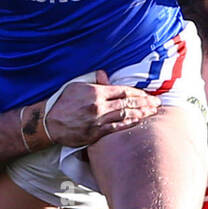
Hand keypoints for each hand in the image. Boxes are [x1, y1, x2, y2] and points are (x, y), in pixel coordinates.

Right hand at [44, 73, 159, 147]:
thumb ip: (93, 82)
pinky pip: (116, 129)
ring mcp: (98, 120)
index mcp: (96, 92)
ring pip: (125, 116)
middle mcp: (99, 106)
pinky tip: (139, 123)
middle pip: (128, 103)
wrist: (49, 123)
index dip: (138, 93)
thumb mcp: (76, 86)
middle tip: (158, 103)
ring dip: (141, 114)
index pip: (123, 90)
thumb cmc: (62, 102)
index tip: (148, 94)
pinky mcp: (96, 133)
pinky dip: (129, 125)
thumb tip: (103, 75)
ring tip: (153, 112)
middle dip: (145, 102)